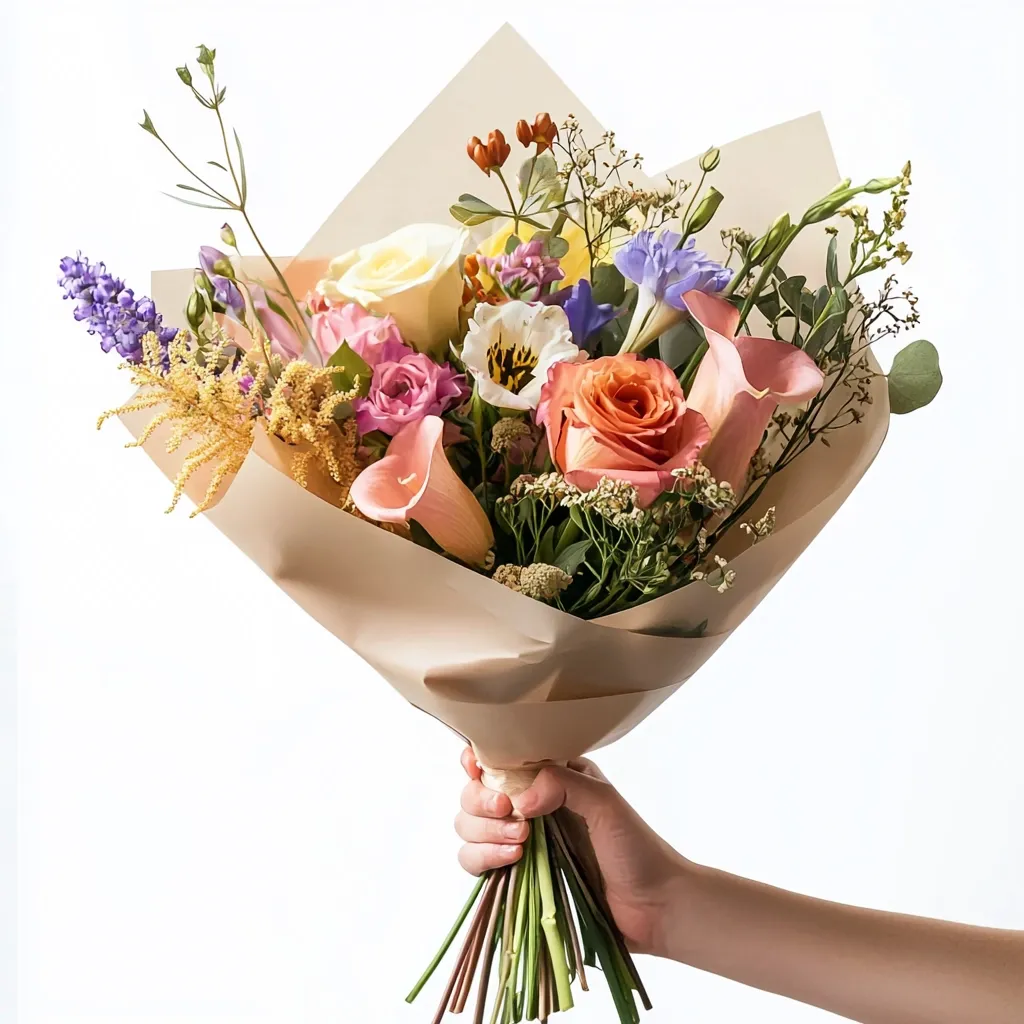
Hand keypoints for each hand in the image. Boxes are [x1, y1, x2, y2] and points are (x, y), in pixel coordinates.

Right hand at [454, 748, 685, 954]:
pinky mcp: (516, 876)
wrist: (653, 907)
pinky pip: (475, 862)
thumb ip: (564, 785)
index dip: (479, 761)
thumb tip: (519, 797)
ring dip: (483, 832)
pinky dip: (483, 858)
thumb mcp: (605, 803)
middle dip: (482, 802)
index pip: (500, 759)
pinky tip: (512, 861)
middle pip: (475, 794)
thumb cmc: (637, 848)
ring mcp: (520, 842)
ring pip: (468, 827)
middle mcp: (530, 805)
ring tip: (520, 844)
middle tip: (510, 814)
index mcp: (551, 777)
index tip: (475, 769)